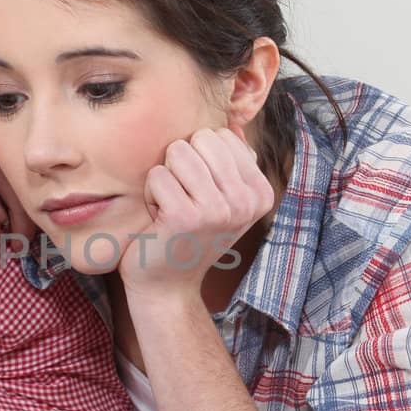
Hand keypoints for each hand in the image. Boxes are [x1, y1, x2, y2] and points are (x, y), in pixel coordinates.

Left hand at [118, 126, 275, 299]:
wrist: (167, 286)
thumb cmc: (188, 236)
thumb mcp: (222, 199)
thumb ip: (231, 162)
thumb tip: (234, 124)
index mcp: (260, 192)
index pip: (221, 135)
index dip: (199, 159)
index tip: (200, 195)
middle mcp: (246, 201)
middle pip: (200, 138)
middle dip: (182, 164)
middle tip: (183, 200)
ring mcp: (219, 210)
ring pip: (177, 152)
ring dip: (165, 179)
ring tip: (171, 208)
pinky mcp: (186, 216)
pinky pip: (157, 175)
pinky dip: (150, 195)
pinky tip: (159, 220)